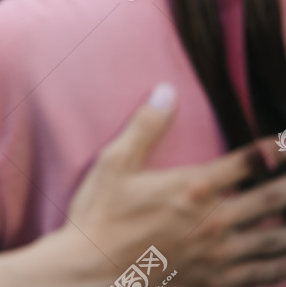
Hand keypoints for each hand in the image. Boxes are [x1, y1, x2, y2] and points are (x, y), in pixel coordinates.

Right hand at [55, 83, 285, 286]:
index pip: (248, 161)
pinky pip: (261, 274)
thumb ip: (145, 127)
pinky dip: (279, 266)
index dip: (276, 148)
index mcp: (192, 187)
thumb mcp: (114, 164)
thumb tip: (167, 90)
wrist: (91, 272)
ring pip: (275, 239)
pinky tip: (285, 260)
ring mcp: (217, 254)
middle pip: (273, 199)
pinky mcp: (213, 280)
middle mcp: (213, 219)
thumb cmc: (99, 216)